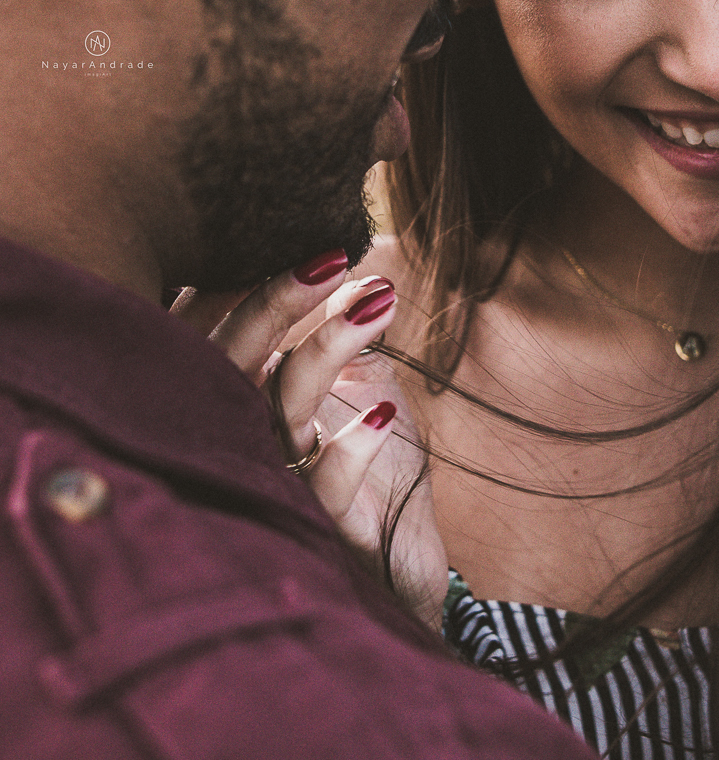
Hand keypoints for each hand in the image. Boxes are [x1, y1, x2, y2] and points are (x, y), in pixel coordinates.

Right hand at [171, 249, 446, 628]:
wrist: (404, 570)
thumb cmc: (373, 477)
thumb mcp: (359, 393)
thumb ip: (335, 339)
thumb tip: (340, 262)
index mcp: (240, 403)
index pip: (218, 332)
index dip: (248, 286)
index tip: (305, 243)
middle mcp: (241, 444)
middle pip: (233, 362)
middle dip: (277, 304)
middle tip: (333, 258)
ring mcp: (275, 489)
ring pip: (278, 414)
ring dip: (326, 353)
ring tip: (377, 304)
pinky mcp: (320, 535)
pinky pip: (322, 492)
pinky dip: (350, 451)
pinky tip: (383, 412)